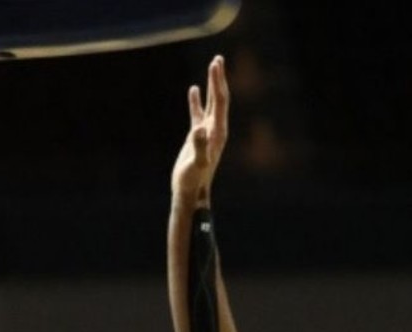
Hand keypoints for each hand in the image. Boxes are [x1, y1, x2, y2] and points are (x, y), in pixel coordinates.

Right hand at [171, 55, 228, 202]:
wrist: (190, 193)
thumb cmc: (193, 181)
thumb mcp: (196, 164)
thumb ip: (200, 146)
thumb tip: (199, 129)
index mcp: (218, 132)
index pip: (221, 101)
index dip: (218, 82)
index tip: (215, 65)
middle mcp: (216, 129)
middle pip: (220, 98)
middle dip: (218, 78)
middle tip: (218, 59)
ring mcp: (207, 132)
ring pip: (212, 103)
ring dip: (212, 85)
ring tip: (212, 67)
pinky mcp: (197, 136)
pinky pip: (198, 113)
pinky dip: (197, 100)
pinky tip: (194, 90)